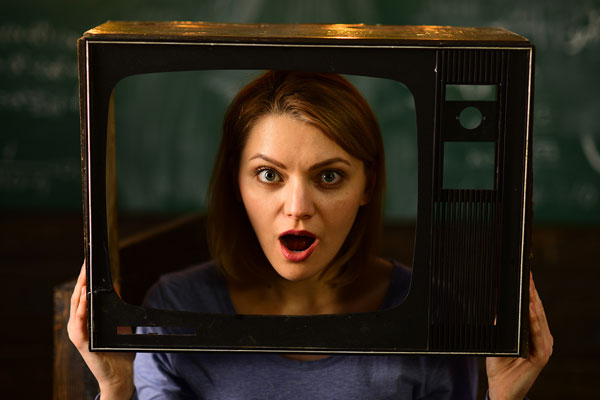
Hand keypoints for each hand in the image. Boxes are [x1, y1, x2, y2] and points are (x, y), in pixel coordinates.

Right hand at [67, 262, 135, 399]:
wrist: (119, 375)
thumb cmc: (117, 350)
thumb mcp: (117, 323)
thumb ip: (113, 306)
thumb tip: (114, 285)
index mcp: (84, 320)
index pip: (83, 295)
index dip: (84, 279)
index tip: (88, 263)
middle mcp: (77, 325)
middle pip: (78, 298)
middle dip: (82, 279)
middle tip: (86, 263)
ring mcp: (78, 334)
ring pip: (76, 308)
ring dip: (80, 291)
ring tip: (85, 276)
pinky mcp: (82, 343)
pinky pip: (80, 323)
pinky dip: (81, 309)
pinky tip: (85, 298)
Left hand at [485, 272, 552, 399]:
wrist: (500, 388)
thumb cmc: (499, 365)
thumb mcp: (498, 338)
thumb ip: (501, 323)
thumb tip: (498, 303)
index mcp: (534, 333)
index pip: (532, 308)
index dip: (529, 292)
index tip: (525, 276)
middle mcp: (542, 338)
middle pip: (537, 310)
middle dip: (532, 292)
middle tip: (527, 275)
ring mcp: (544, 346)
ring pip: (538, 319)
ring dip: (533, 302)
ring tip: (529, 287)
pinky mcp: (542, 355)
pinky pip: (537, 334)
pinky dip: (534, 320)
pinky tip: (530, 309)